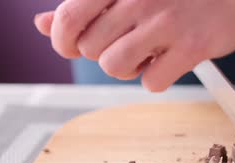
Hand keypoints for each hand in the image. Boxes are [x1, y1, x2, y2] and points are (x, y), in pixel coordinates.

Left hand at [34, 0, 234, 91]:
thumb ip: (85, 6)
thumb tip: (42, 25)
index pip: (69, 16)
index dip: (62, 39)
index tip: (70, 47)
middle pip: (91, 48)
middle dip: (102, 55)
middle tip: (126, 45)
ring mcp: (166, 23)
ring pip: (116, 67)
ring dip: (127, 69)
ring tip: (146, 56)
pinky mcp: (191, 47)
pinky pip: (152, 82)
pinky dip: (156, 79)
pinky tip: (169, 62)